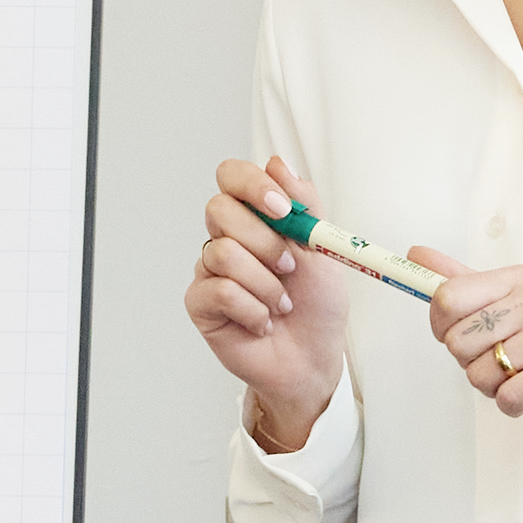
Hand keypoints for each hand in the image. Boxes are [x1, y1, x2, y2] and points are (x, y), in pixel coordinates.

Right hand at [186, 155, 350, 451]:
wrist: (312, 358)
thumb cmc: (316, 306)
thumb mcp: (322, 247)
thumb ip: (302, 204)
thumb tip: (277, 163)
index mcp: (254, 217)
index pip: (231, 177)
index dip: (252, 185)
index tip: (282, 210)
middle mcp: (227, 238)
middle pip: (219, 209)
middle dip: (264, 241)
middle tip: (290, 269)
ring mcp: (210, 271)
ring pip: (223, 253)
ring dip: (265, 284)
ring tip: (281, 305)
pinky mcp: (200, 303)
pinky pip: (219, 291)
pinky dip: (252, 310)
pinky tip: (263, 323)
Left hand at [416, 256, 522, 416]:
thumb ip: (468, 280)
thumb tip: (416, 256)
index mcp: (517, 279)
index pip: (447, 297)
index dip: (442, 326)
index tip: (461, 335)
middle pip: (458, 343)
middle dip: (469, 363)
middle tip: (499, 362)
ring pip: (480, 374)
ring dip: (492, 387)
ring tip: (519, 377)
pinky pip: (510, 396)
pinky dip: (511, 404)